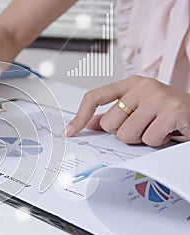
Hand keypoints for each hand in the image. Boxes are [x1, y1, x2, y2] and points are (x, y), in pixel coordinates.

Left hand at [64, 75, 189, 145]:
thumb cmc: (166, 112)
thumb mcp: (137, 110)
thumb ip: (112, 115)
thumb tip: (87, 124)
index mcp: (130, 84)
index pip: (95, 97)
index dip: (79, 116)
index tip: (69, 132)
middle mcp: (142, 86)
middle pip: (109, 123)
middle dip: (124, 132)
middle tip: (143, 126)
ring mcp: (158, 97)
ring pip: (126, 134)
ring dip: (141, 139)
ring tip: (156, 129)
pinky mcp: (172, 111)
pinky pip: (148, 140)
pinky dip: (157, 142)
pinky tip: (168, 132)